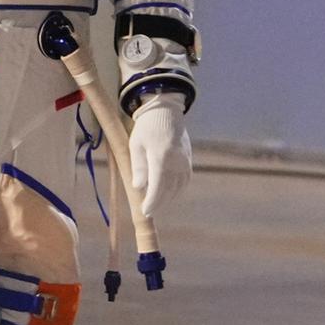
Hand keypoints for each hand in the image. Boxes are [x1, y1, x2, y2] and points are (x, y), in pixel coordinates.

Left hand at [127, 95, 191, 217]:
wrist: (166, 112)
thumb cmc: (147, 127)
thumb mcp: (136, 144)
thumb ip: (138, 166)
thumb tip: (138, 187)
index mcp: (161, 157)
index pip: (157, 186)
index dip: (152, 202)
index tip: (145, 211)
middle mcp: (176, 161)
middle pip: (168, 190)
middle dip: (158, 203)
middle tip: (148, 212)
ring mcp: (185, 161)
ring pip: (178, 188)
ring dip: (168, 199)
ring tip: (157, 205)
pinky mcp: (188, 160)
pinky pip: (185, 181)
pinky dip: (177, 190)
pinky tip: (169, 194)